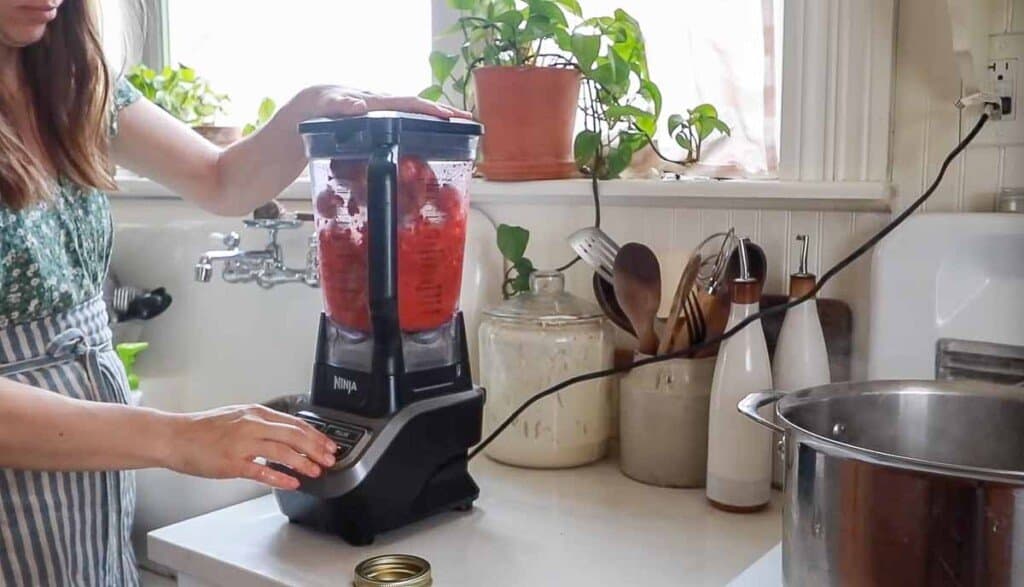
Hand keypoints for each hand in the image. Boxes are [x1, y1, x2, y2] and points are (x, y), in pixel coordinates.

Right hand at [163, 404, 337, 489]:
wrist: (175, 437)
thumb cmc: (204, 429)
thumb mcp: (238, 416)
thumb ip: (262, 424)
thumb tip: (287, 434)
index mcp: (256, 413)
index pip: (295, 423)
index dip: (316, 435)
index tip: (328, 445)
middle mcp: (252, 425)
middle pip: (294, 435)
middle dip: (316, 448)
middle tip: (329, 459)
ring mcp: (242, 443)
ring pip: (281, 452)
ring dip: (302, 463)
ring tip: (315, 471)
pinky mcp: (231, 462)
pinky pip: (261, 470)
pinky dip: (279, 477)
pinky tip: (292, 483)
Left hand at [295, 85, 472, 120]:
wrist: (312, 106)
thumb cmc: (319, 105)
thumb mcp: (326, 105)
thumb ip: (341, 105)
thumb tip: (359, 106)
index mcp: (377, 101)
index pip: (410, 104)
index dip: (431, 110)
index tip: (451, 117)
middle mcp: (386, 106)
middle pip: (421, 109)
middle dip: (446, 113)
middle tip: (470, 120)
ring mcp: (386, 115)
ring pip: (417, 118)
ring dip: (439, 122)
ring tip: (462, 130)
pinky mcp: (383, 124)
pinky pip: (407, 126)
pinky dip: (424, 131)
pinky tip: (435, 145)